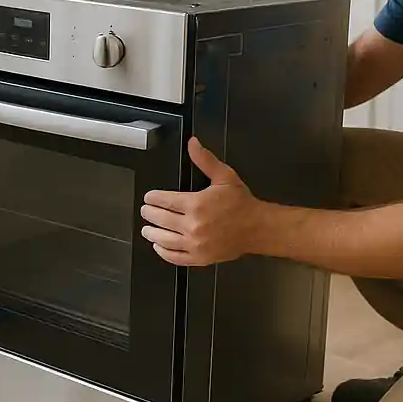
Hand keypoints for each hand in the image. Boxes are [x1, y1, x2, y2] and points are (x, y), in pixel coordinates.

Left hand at [140, 137, 260, 266]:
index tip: (149, 197)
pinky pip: (175, 257)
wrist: (257, 228)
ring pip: (164, 239)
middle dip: (149, 214)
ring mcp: (195, 244)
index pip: (165, 201)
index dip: (153, 198)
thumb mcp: (224, 176)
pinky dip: (164, 252)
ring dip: (152, 233)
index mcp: (196, 204)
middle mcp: (193, 225)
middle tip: (145, 211)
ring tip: (147, 229)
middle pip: (161, 219)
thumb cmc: (241, 203)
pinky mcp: (199, 258)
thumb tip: (192, 143)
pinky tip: (159, 246)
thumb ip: (205, 160)